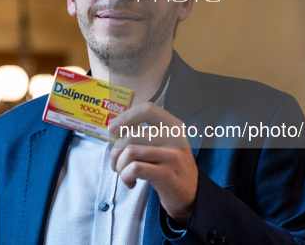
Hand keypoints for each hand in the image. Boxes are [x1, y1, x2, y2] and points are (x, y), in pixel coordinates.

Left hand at [108, 102, 197, 221]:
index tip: (113, 129)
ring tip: (124, 173)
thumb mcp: (164, 145)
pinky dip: (125, 176)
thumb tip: (114, 126)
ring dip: (119, 165)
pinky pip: (134, 168)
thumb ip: (144, 134)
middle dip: (116, 151)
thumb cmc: (169, 168)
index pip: (147, 109)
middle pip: (132, 135)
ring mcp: (172, 156)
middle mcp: (175, 138)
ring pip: (130, 151)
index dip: (126, 117)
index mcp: (173, 126)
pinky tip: (131, 182)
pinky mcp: (167, 175)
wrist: (191, 196)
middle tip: (117, 163)